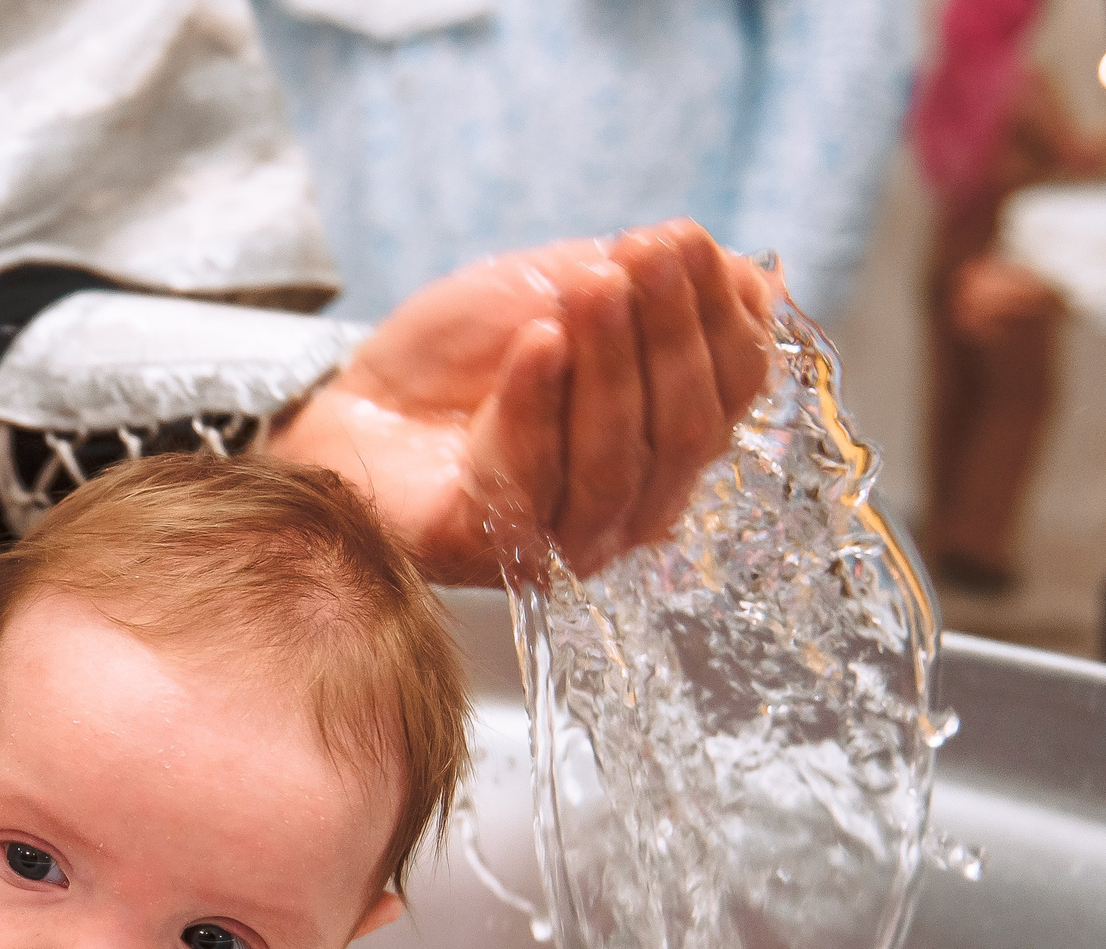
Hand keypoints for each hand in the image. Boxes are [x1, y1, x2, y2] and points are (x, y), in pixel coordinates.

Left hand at [269, 220, 779, 583]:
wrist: (356, 401)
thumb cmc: (461, 356)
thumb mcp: (564, 293)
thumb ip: (650, 289)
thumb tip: (748, 275)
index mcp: (664, 443)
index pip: (730, 392)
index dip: (720, 316)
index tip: (685, 241)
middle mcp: (630, 505)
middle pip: (684, 431)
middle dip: (670, 335)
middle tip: (642, 256)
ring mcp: (563, 538)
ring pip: (617, 463)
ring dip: (609, 365)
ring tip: (587, 289)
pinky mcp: (493, 550)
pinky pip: (531, 482)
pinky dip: (537, 406)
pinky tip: (537, 344)